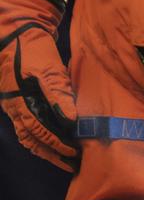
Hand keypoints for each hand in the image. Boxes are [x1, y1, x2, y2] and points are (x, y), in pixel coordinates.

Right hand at [0, 23, 77, 170]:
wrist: (15, 36)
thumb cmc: (33, 51)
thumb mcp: (48, 68)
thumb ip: (58, 93)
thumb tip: (71, 118)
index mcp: (22, 103)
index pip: (40, 131)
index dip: (57, 144)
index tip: (74, 152)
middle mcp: (15, 109)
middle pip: (33, 139)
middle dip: (52, 153)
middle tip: (73, 163)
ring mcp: (14, 107)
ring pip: (27, 137)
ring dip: (45, 150)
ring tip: (64, 159)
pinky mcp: (16, 103)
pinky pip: (25, 128)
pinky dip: (37, 139)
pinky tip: (51, 144)